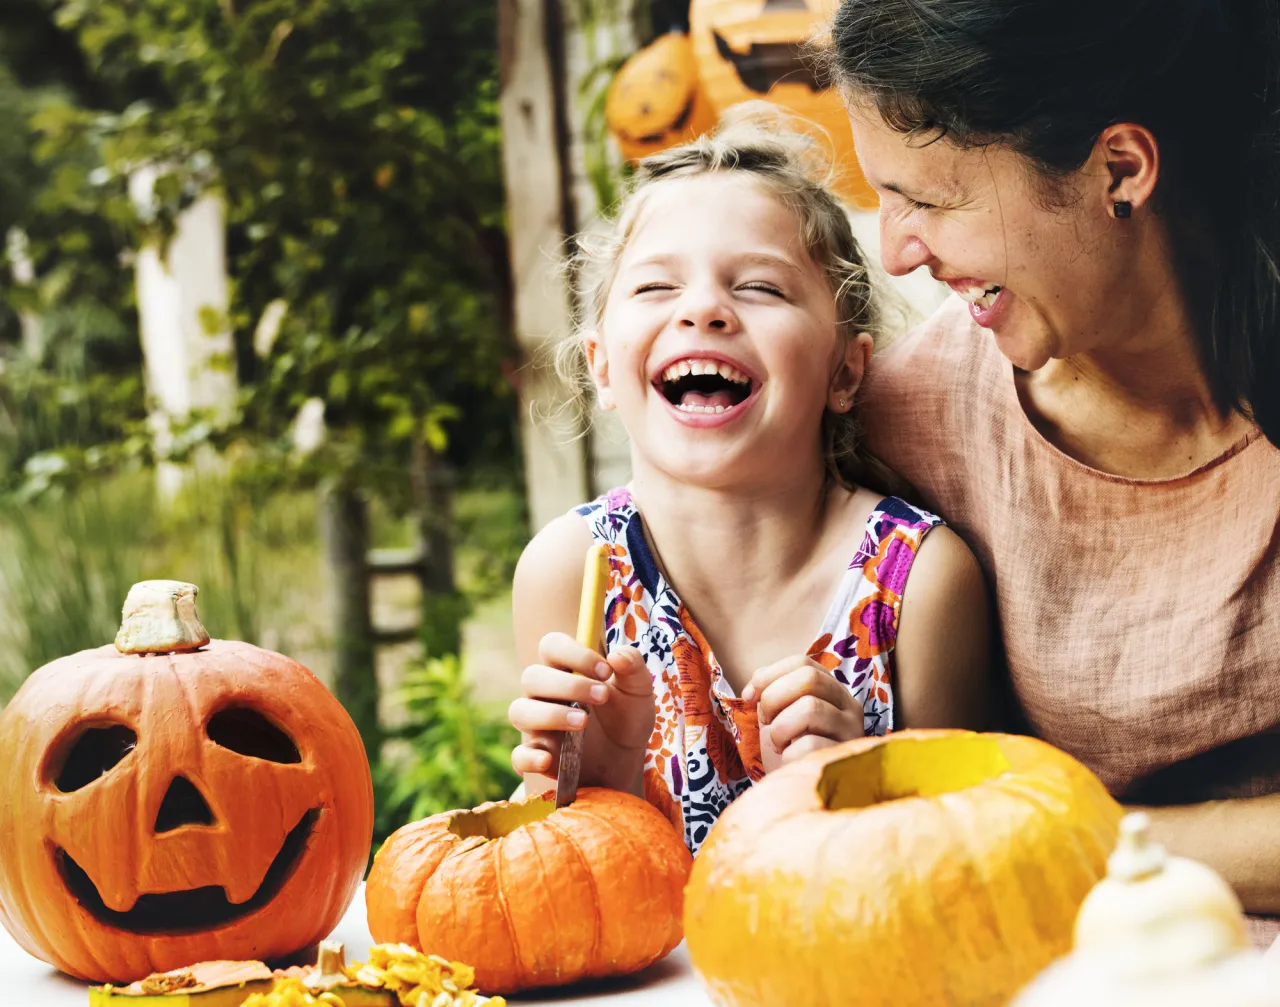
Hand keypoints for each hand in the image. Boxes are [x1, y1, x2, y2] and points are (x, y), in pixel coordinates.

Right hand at [508, 633, 654, 793]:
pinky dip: (529, 757)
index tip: (606, 670)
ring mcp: (537, 724)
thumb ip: (632, 666)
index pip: (551, 645)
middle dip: (568, 685)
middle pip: (532, 676)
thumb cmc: (626, 714)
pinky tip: (548, 759)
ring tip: (583, 722)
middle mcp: (544, 693)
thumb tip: (617, 656)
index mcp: (565, 668)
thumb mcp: (638, 689)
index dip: (574, 653)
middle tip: (603, 697)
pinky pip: (519, 756)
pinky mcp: (538, 754)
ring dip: (551, 714)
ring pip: (520, 711)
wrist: (626, 757)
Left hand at [742, 655, 863, 765]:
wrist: (796, 797)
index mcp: (832, 692)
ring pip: (810, 708)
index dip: (769, 674)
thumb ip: (771, 691)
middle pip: (809, 677)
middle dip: (774, 698)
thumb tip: (756, 682)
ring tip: (780, 745)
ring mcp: (852, 732)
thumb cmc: (787, 754)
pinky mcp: (847, 758)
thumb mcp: (777, 717)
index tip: (749, 697)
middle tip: (767, 722)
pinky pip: (810, 744)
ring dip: (781, 728)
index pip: (803, 663)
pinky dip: (789, 754)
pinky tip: (791, 763)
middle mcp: (849, 707)